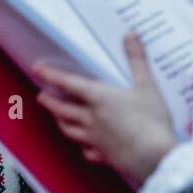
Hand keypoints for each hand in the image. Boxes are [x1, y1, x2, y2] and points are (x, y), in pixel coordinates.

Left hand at [35, 33, 175, 186]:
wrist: (155, 158)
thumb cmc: (151, 120)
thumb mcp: (147, 85)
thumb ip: (137, 59)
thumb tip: (130, 34)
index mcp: (99, 98)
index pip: (69, 84)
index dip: (52, 76)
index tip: (37, 70)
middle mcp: (92, 119)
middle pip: (63, 109)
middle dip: (50, 102)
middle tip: (41, 97)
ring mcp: (96, 140)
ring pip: (71, 130)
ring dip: (61, 122)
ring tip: (57, 118)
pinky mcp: (104, 156)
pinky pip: (88, 151)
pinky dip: (83, 147)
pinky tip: (85, 147)